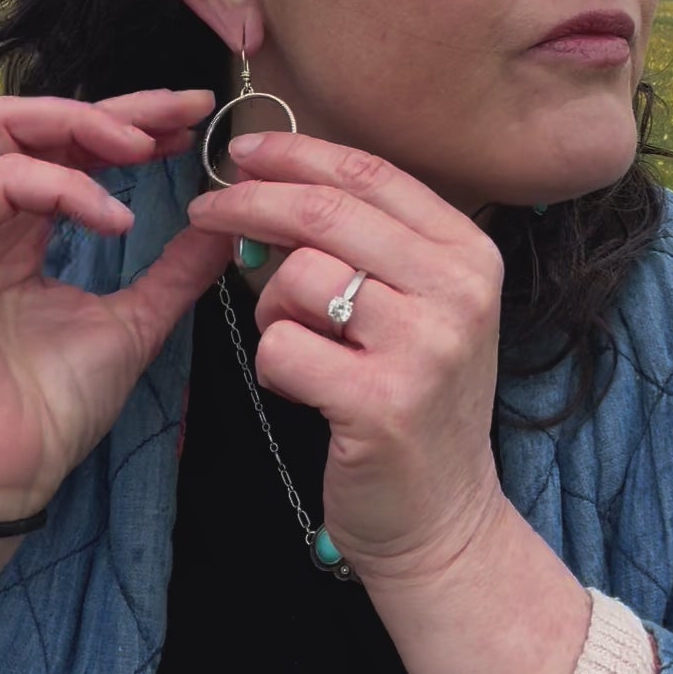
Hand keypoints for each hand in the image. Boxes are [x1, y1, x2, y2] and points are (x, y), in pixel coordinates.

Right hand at [0, 89, 227, 522]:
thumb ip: (175, 269)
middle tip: (181, 115)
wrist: (0, 479)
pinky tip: (113, 219)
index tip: (195, 123)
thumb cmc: (50, 412)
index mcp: (21, 231)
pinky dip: (61, 187)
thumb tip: (227, 222)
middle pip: (36, 121)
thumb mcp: (134, 322)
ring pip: (2, 130)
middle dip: (114, 109)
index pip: (70, 148)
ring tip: (144, 148)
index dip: (131, 125)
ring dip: (81, 126)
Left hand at [186, 131, 507, 587]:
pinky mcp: (383, 402)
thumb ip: (366, 245)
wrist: (443, 520)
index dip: (297, 155)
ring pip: (298, 278)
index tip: (244, 153)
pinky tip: (303, 387)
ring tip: (296, 344)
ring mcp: (426, 346)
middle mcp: (458, 291)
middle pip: (325, 214)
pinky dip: (273, 364)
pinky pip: (282, 348)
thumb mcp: (419, 308)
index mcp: (468, 254)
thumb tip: (269, 183)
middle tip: (204, 212)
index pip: (370, 175)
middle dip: (249, 204)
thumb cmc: (414, 401)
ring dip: (270, 307)